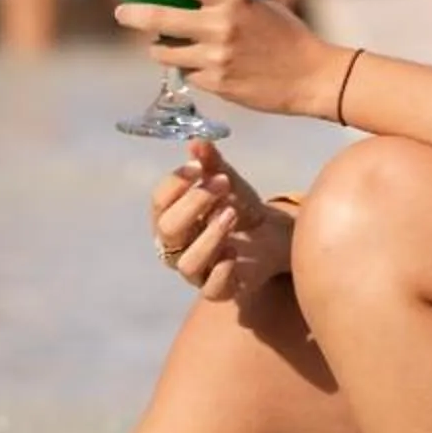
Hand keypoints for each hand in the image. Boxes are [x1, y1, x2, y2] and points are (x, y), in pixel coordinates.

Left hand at [116, 0, 340, 119]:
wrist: (311, 77)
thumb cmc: (289, 34)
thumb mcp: (264, 1)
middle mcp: (220, 27)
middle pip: (159, 18)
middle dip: (132, 15)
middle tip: (121, 12)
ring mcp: (216, 59)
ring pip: (165, 52)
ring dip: (158, 46)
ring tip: (160, 42)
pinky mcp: (216, 85)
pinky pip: (187, 73)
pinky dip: (186, 67)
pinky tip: (195, 63)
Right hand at [151, 142, 294, 303]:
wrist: (273, 235)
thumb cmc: (239, 206)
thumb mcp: (227, 180)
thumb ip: (211, 163)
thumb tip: (197, 142)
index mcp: (170, 216)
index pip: (158, 201)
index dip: (175, 183)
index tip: (198, 166)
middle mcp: (176, 246)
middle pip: (167, 229)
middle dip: (193, 204)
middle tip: (221, 185)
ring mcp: (196, 270)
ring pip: (187, 262)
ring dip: (209, 236)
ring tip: (231, 214)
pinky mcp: (219, 290)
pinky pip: (211, 290)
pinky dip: (222, 271)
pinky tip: (235, 252)